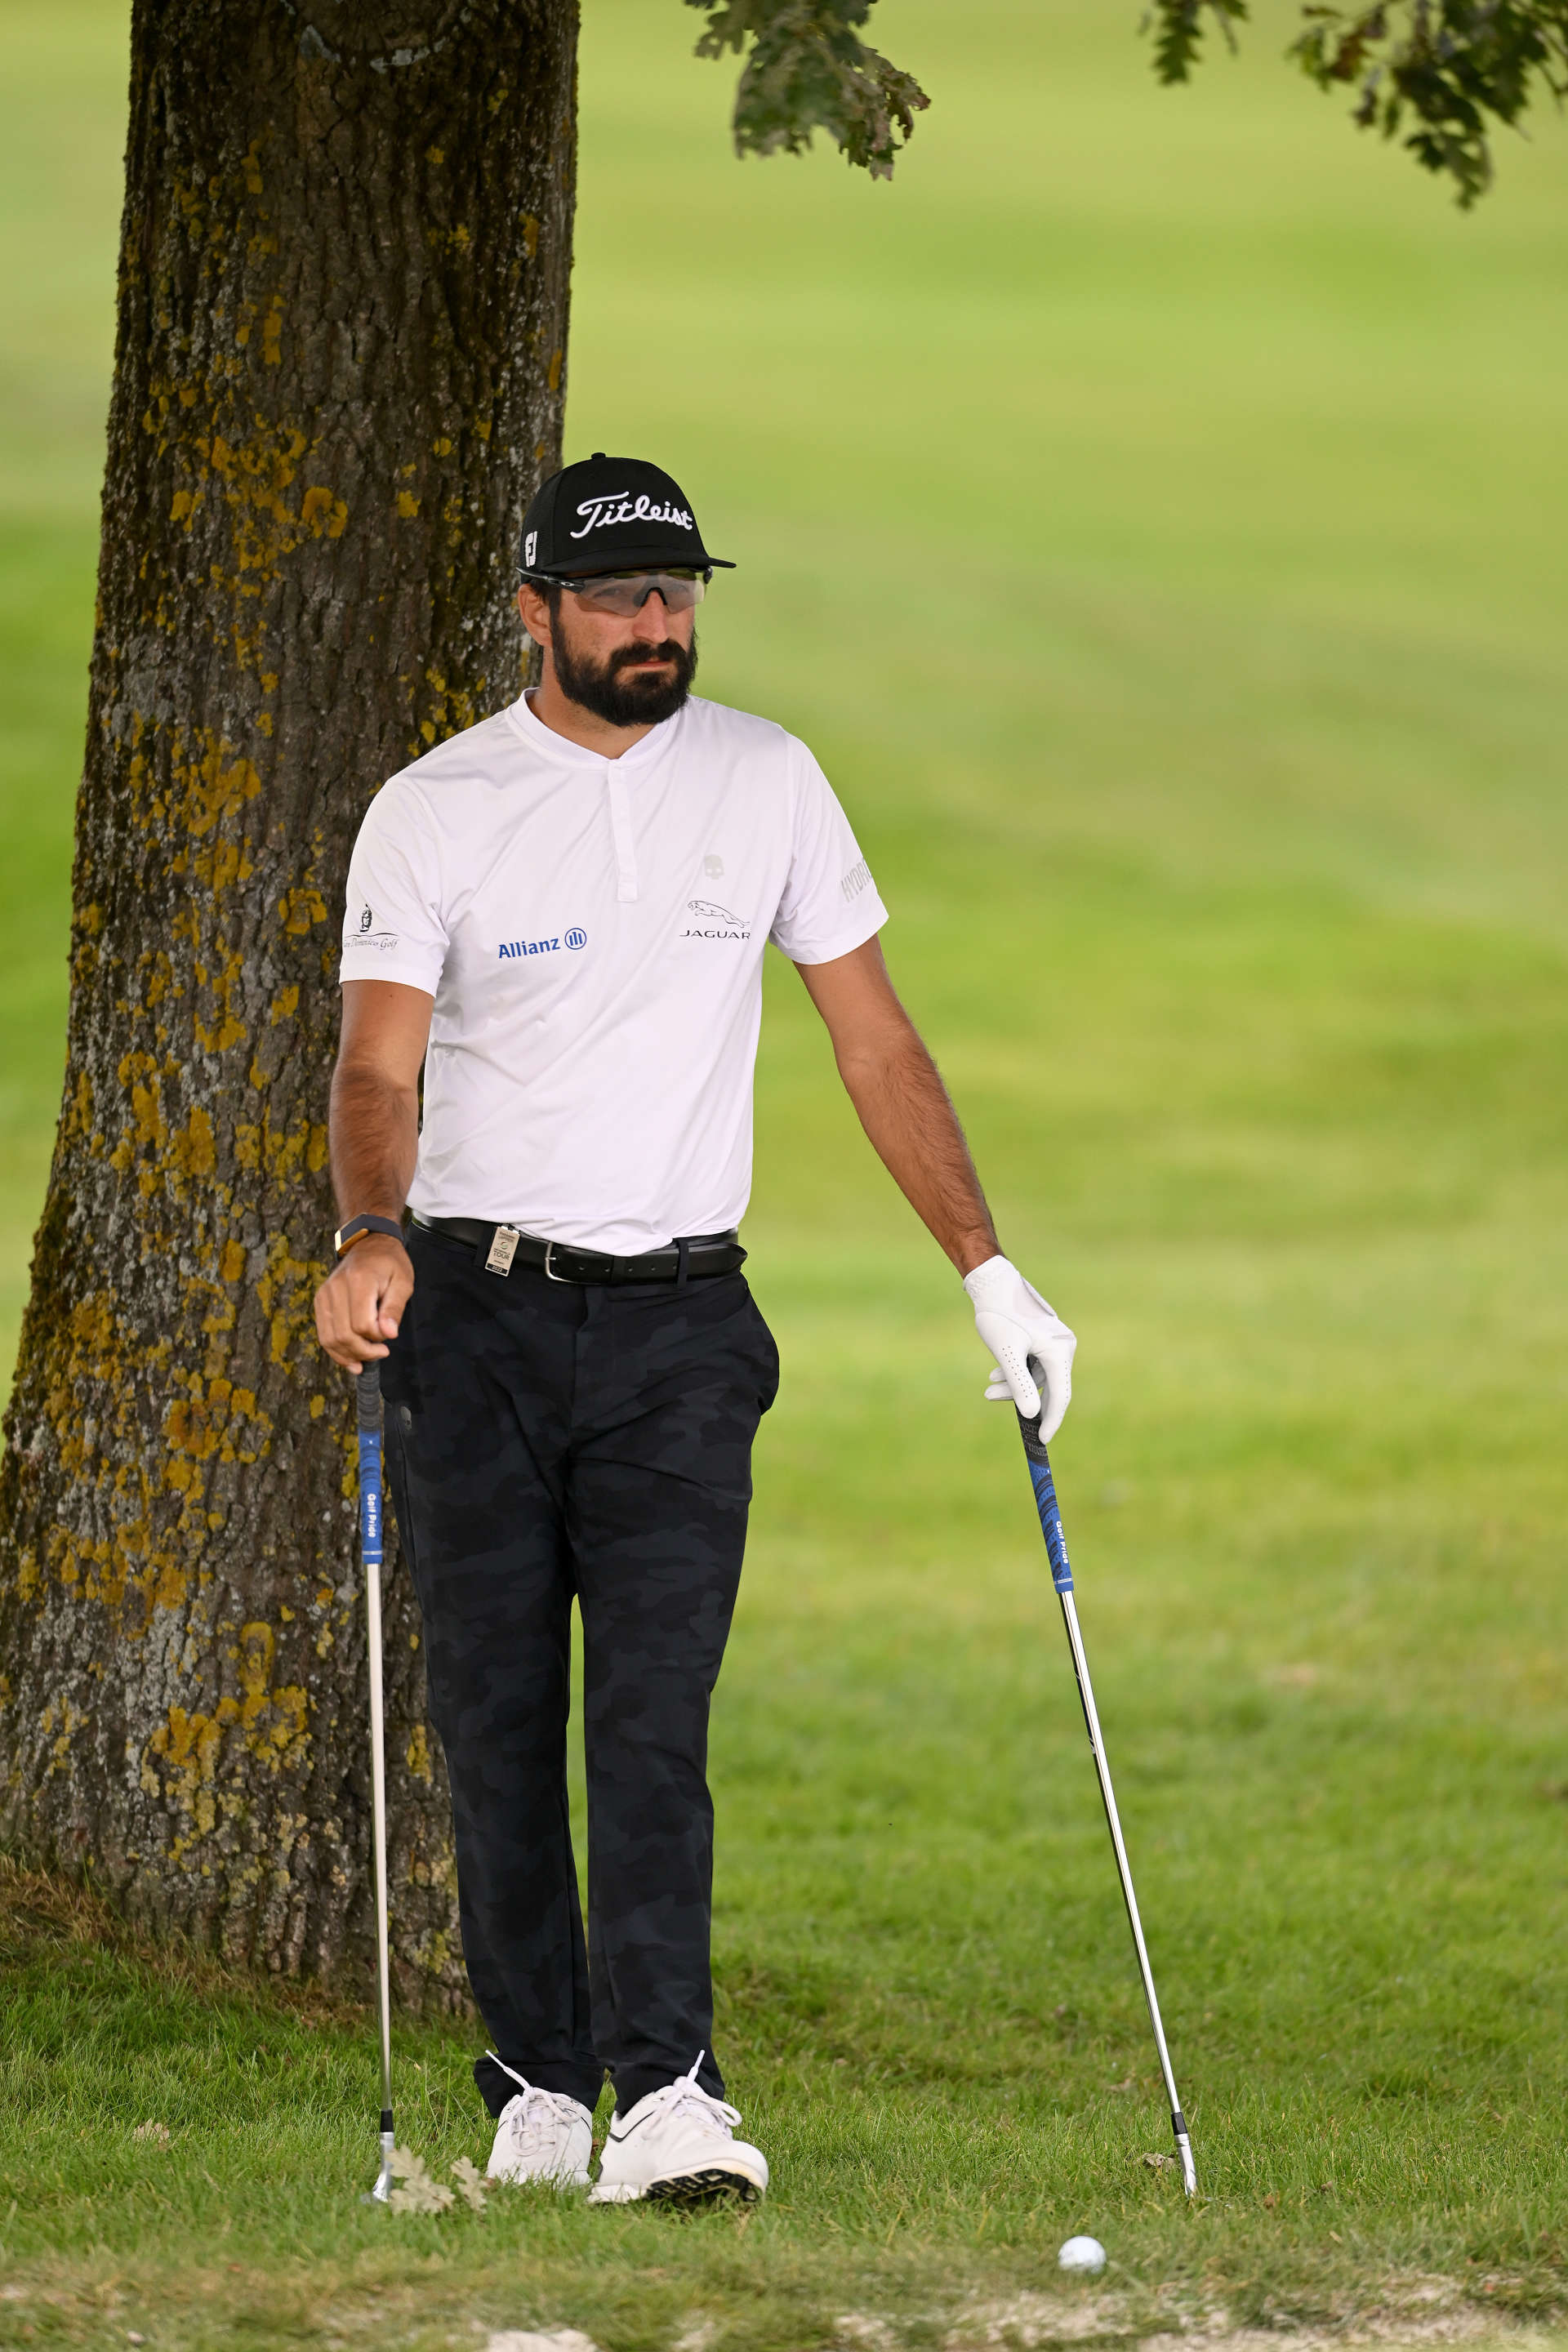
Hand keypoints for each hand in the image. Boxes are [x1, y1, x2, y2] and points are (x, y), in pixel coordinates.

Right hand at [313, 1234, 412, 1369]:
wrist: (369, 1244)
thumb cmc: (390, 1263)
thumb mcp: (403, 1282)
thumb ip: (394, 1308)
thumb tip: (388, 1334)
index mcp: (359, 1281)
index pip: (362, 1324)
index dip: (377, 1338)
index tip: (389, 1336)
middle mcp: (336, 1288)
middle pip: (343, 1335)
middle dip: (363, 1351)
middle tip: (381, 1353)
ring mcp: (324, 1295)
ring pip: (329, 1338)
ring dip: (348, 1355)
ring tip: (365, 1361)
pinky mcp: (320, 1301)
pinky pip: (323, 1333)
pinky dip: (335, 1350)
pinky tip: (350, 1359)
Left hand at [962, 1254, 1075, 1443]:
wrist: (991, 1281)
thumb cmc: (999, 1314)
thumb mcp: (1007, 1354)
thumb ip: (1020, 1385)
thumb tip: (1032, 1415)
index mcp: (1060, 1349)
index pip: (1061, 1394)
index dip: (1052, 1420)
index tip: (1042, 1440)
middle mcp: (1063, 1345)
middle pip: (1048, 1386)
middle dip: (1023, 1400)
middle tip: (1000, 1408)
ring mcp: (1053, 1340)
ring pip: (1036, 1375)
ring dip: (1013, 1385)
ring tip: (988, 1390)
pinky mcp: (1042, 1337)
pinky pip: (1032, 1363)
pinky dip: (1014, 1372)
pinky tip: (994, 1376)